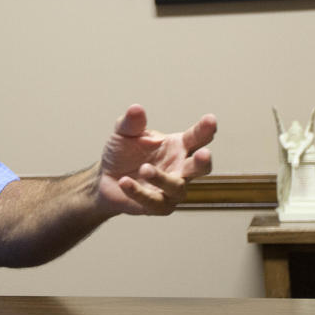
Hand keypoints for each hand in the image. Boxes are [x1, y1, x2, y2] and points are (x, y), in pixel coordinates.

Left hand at [97, 104, 215, 216]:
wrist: (104, 178)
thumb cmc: (123, 153)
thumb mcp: (124, 133)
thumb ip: (131, 123)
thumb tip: (136, 108)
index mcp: (178, 147)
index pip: (196, 138)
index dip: (205, 130)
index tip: (210, 119)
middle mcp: (180, 168)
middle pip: (200, 167)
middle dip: (203, 161)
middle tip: (203, 154)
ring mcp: (171, 190)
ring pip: (177, 187)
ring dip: (162, 178)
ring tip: (144, 168)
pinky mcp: (158, 206)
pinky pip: (153, 202)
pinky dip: (138, 192)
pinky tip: (125, 182)